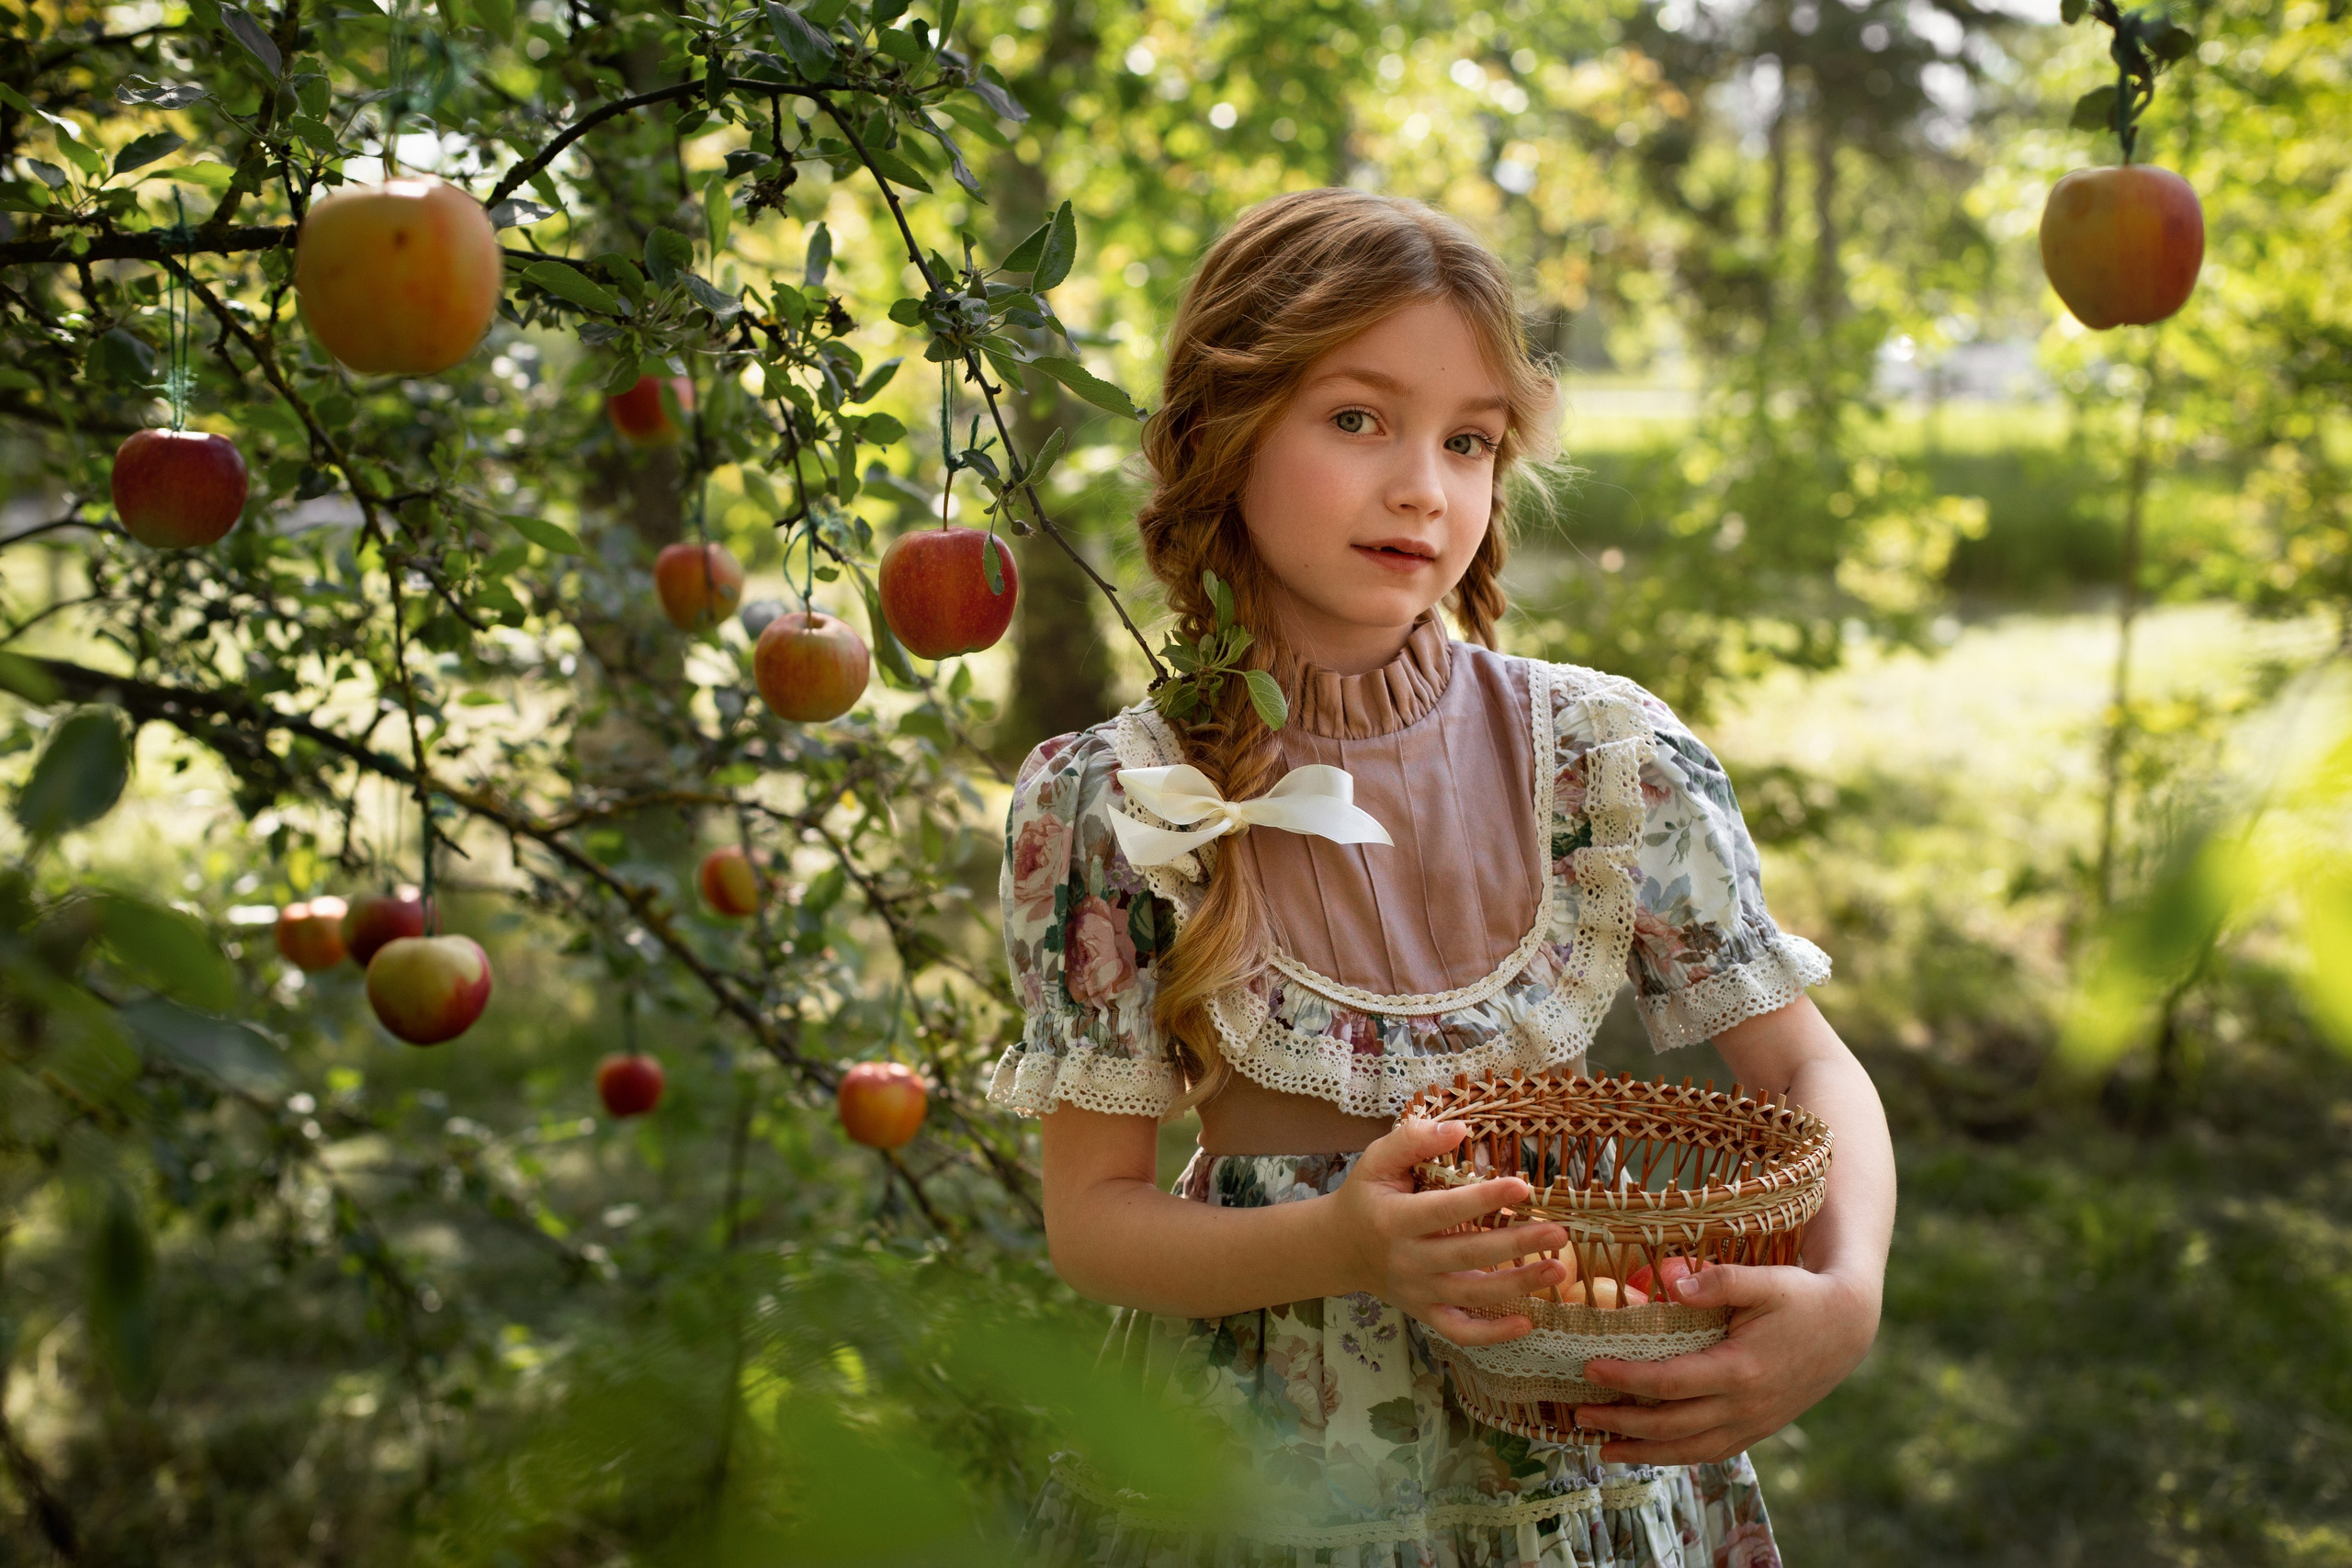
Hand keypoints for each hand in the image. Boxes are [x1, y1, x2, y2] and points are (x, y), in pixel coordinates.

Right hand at [1330, 1115, 1571, 1345]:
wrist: (1339, 1248)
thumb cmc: (1366, 1197)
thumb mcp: (1376, 1160)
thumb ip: (1413, 1140)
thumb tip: (1460, 1129)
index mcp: (1394, 1219)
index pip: (1443, 1211)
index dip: (1483, 1199)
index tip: (1522, 1187)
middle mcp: (1406, 1260)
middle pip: (1466, 1255)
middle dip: (1514, 1245)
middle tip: (1557, 1232)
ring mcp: (1417, 1291)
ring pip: (1471, 1295)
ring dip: (1517, 1285)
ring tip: (1557, 1271)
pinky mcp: (1424, 1312)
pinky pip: (1460, 1331)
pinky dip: (1492, 1334)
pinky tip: (1527, 1322)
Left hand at [1573, 1262, 1881, 1464]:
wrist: (1848, 1328)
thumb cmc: (1801, 1298)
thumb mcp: (1765, 1279)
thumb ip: (1719, 1280)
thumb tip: (1672, 1280)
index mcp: (1740, 1369)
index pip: (1670, 1383)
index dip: (1626, 1380)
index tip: (1589, 1369)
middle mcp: (1744, 1406)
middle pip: (1671, 1426)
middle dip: (1622, 1423)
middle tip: (1580, 1415)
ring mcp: (1753, 1423)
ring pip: (1690, 1450)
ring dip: (1644, 1452)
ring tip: (1603, 1450)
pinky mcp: (1758, 1428)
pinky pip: (1712, 1452)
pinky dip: (1677, 1455)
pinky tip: (1651, 1451)